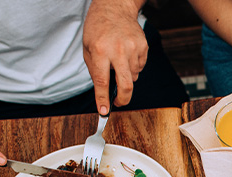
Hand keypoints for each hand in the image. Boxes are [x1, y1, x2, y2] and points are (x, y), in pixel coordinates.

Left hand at [83, 0, 147, 114]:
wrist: (114, 8)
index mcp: (100, 51)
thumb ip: (95, 70)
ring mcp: (133, 49)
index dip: (103, 99)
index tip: (104, 111)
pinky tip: (126, 55)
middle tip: (118, 103)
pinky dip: (133, 67)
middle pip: (126, 85)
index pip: (102, 82)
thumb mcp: (88, 48)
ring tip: (118, 62)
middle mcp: (118, 51)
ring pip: (133, 77)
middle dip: (123, 100)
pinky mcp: (143, 47)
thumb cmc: (98, 28)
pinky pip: (140, 67)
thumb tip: (104, 93)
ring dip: (126, 77)